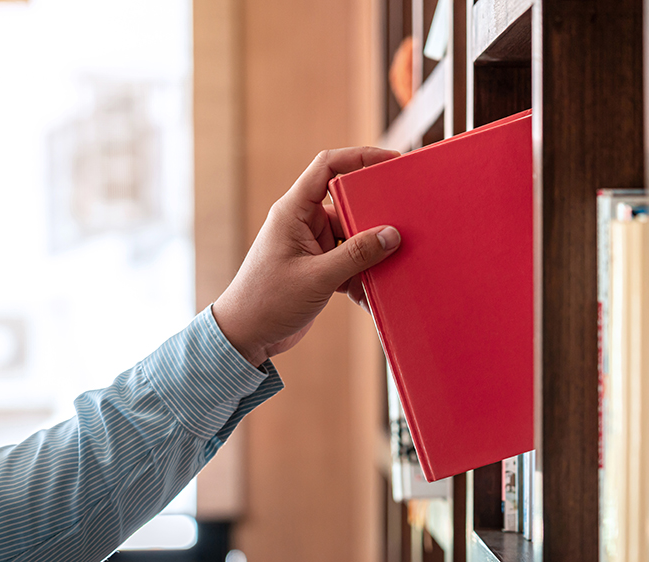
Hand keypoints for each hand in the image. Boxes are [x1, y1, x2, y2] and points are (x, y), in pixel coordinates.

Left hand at [211, 147, 401, 365]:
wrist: (245, 337)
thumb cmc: (266, 302)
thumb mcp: (316, 278)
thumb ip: (356, 255)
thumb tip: (391, 235)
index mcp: (293, 212)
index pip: (327, 167)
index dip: (359, 157)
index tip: (390, 160)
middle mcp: (302, 223)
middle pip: (348, 204)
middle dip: (375, 216)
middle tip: (403, 223)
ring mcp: (311, 246)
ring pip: (353, 236)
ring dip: (371, 253)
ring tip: (392, 265)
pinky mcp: (318, 268)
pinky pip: (349, 261)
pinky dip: (362, 275)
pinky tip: (373, 293)